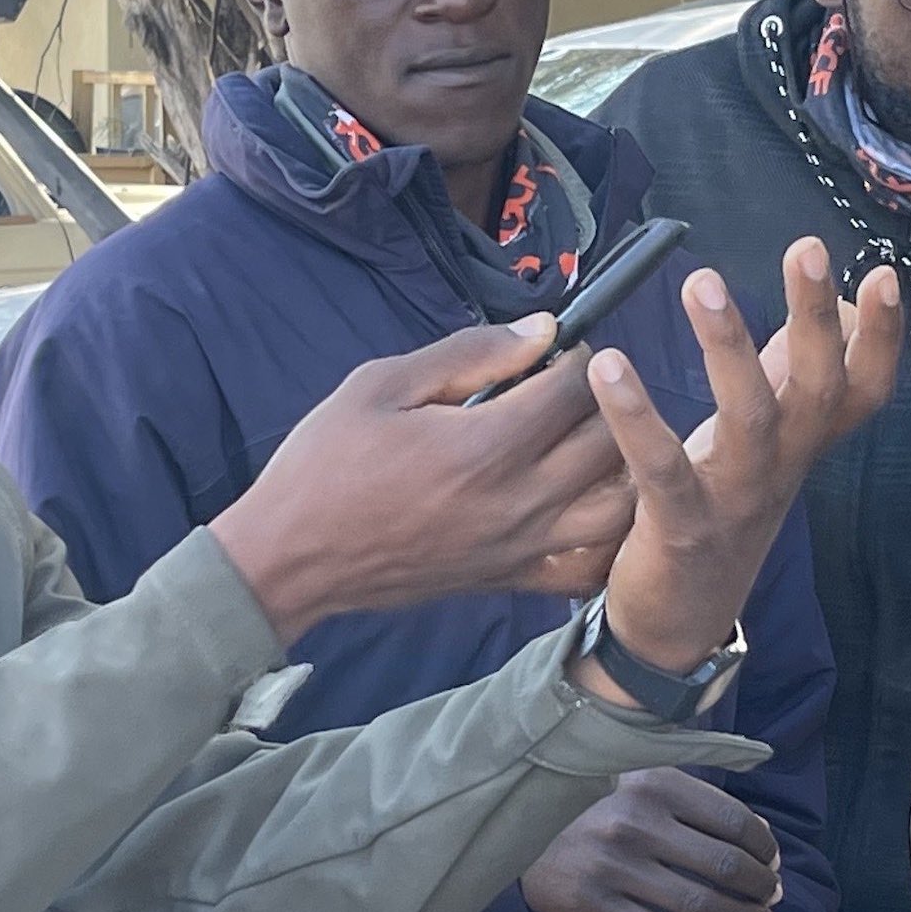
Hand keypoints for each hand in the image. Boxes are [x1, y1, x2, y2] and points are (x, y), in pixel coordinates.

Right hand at [211, 317, 633, 643]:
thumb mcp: (382, 384)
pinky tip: (581, 504)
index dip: (578, 355)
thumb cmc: (326, 464)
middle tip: (573, 389)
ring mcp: (521, 548)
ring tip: (586, 441)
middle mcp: (518, 501)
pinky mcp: (511, 580)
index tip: (557, 349)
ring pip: (617, 505)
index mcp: (486, 445)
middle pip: (612, 441)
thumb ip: (469, 353)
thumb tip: (542, 331)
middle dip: (605, 401)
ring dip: (617, 465)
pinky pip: (588, 564)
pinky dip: (602, 533)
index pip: (577, 387)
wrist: (292, 556)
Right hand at [520, 768, 780, 911]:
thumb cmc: (594, 803)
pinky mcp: (596, 904)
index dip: (765, 849)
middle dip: (760, 889)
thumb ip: (696, 799)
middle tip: (771, 900)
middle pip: (725, 866)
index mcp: (656, 784)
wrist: (518, 831)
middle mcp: (638, 822)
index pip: (734, 821)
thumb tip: (761, 834)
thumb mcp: (641, 780)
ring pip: (701, 905)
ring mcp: (615, 866)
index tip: (773, 864)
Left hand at [584, 240, 901, 684]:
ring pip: (750, 418)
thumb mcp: (762, 443)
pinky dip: (635, 415)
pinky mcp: (681, 526)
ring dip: (727, 347)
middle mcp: (782, 468)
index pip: (864, 390)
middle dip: (815, 318)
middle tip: (806, 248)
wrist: (677, 624)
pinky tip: (607, 367)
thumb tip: (830, 308)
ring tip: (702, 281)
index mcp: (803, 446)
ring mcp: (736, 499)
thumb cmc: (716, 511)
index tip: (884, 274)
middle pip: (819, 389)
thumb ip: (790, 375)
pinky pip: (661, 467)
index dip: (882, 338)